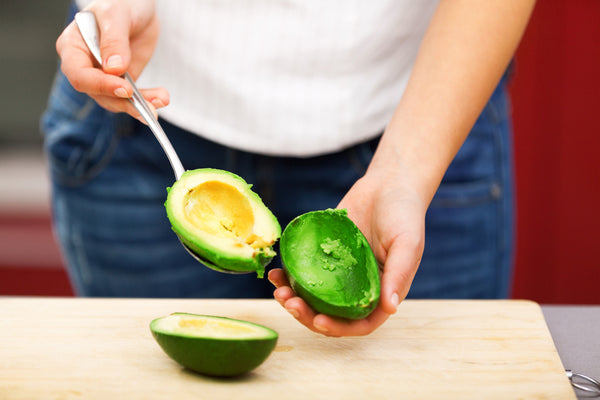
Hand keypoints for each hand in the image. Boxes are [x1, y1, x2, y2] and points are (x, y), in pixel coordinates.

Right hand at [56, 0, 168, 119]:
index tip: (125, 89)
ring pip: (117, 100)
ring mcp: (104, 76)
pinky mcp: (123, 81)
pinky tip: (161, 98)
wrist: (139, 6)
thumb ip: (113, 41)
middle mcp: (85, 66)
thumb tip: (113, 69)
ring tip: (161, 100)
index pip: (79, 75)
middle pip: (99, 93)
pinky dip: (147, 99)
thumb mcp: (116, 15)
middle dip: (125, 102)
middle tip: (150, 106)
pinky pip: (132, 98)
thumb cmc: (121, 3)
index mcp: (72, 47)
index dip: (100, 85)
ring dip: (140, 105)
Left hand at [269, 166, 426, 336]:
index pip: (359, 323)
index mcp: (380, 292)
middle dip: (307, 314)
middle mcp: (358, 287)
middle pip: (330, 313)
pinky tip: (277, 271)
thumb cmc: (405, 214)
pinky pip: (305, 271)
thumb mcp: (407, 244)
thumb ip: (398, 275)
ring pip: (313, 296)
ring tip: (277, 288)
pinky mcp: (324, 254)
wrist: (389, 184)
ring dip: (294, 298)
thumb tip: (390, 308)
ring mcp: (339, 271)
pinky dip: (290, 275)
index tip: (318, 320)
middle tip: (288, 302)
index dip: (338, 327)